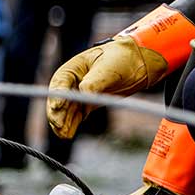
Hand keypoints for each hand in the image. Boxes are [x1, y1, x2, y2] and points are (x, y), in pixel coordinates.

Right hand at [46, 36, 169, 137]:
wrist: (137, 64)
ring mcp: (79, 94)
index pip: (60, 83)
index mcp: (73, 68)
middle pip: (59, 99)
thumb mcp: (108, 69)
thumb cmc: (121, 59)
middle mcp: (73, 82)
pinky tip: (68, 134)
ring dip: (62, 122)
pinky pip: (75, 117)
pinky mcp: (87, 105)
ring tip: (64, 135)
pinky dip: (71, 125)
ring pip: (65, 110)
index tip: (58, 107)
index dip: (57, 95)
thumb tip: (83, 94)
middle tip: (59, 125)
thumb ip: (94, 82)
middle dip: (57, 113)